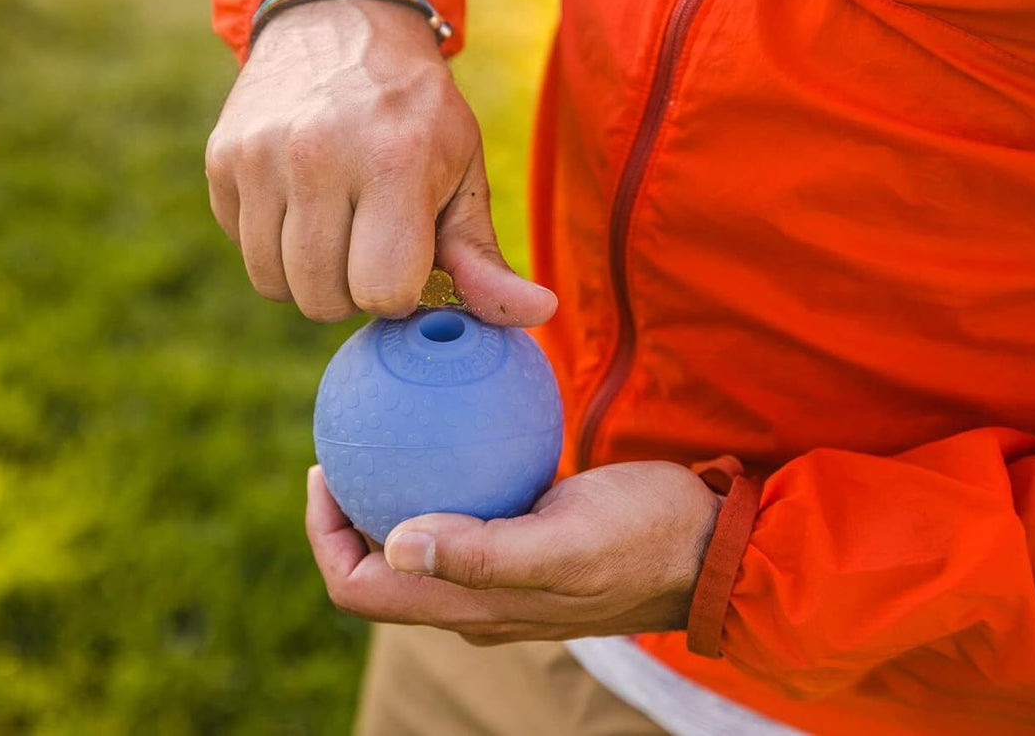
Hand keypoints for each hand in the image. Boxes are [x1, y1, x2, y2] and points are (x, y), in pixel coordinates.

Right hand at [205, 0, 555, 324]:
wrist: (340, 21)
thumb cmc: (415, 111)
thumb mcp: (463, 170)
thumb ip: (485, 256)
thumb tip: (541, 313)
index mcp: (393, 159)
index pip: (382, 292)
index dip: (399, 289)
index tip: (407, 254)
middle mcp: (318, 154)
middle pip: (322, 298)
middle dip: (351, 287)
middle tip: (369, 237)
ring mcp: (260, 155)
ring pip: (275, 284)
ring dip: (308, 273)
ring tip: (335, 221)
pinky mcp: (221, 158)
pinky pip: (244, 250)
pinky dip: (273, 243)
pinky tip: (299, 199)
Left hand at [305, 461, 721, 644]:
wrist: (711, 545)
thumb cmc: (644, 537)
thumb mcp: (566, 539)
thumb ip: (483, 553)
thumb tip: (394, 541)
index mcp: (472, 606)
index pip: (361, 589)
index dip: (324, 538)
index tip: (326, 468)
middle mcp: (474, 600)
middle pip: (377, 568)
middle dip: (345, 513)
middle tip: (348, 441)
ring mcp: (500, 576)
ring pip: (416, 541)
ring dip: (388, 495)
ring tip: (384, 431)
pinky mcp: (525, 544)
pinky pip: (461, 516)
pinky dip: (439, 479)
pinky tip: (449, 427)